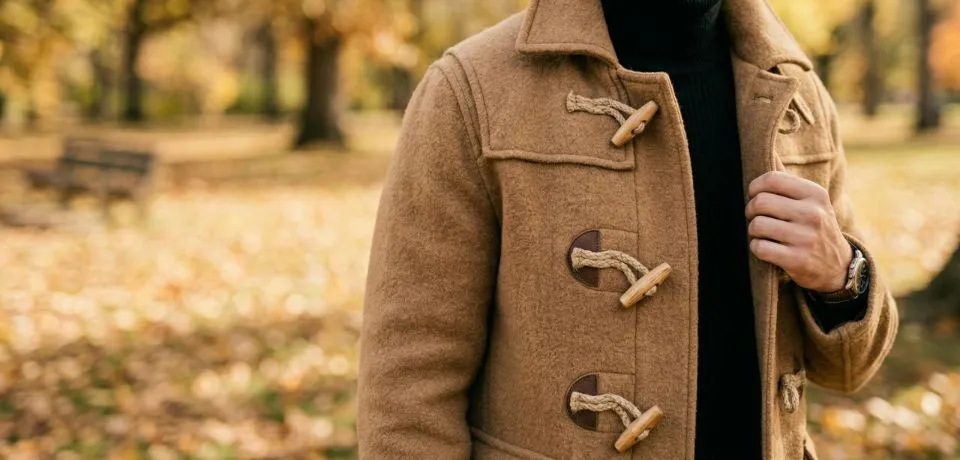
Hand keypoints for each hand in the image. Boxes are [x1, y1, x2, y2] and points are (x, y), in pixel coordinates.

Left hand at [746, 171, 852, 292]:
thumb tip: (769, 152)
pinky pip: (759, 247)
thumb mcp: (810, 201)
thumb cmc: (815, 226)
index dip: (754, 188)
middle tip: (757, 217)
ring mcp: (805, 237)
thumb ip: (787, 180)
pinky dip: (757, 248)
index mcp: (814, 194)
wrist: (837, 265)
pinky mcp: (797, 259)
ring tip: (764, 233)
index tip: (756, 196)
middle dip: (751, 211)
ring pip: (756, 226)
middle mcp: (813, 213)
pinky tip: (768, 248)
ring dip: (753, 231)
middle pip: (759, 203)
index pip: (771, 179)